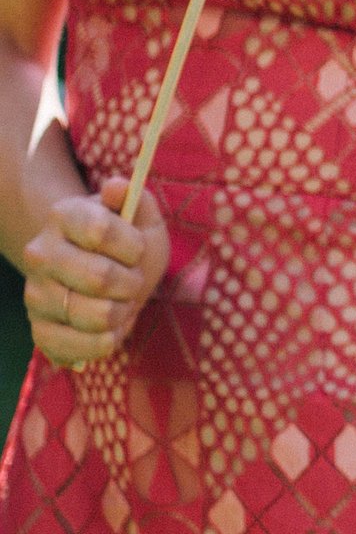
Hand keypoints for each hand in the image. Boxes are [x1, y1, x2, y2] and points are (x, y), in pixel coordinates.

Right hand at [21, 178, 168, 365]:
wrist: (103, 276)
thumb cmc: (127, 245)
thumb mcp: (142, 219)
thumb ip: (136, 198)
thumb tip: (116, 186)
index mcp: (64, 216)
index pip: (101, 231)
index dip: (132, 246)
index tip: (136, 249)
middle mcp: (40, 253)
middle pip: (100, 278)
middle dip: (131, 283)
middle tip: (131, 280)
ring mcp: (35, 293)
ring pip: (94, 315)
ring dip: (122, 313)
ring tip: (120, 303)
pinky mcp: (39, 330)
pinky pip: (80, 347)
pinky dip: (106, 341)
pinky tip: (109, 327)